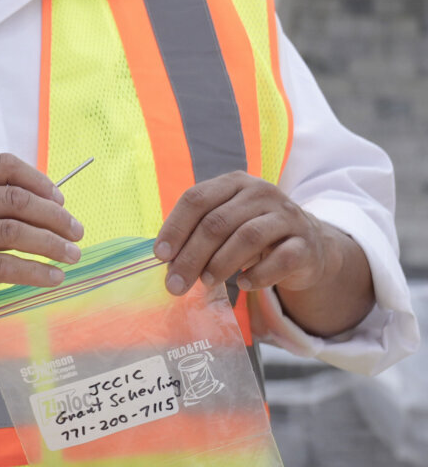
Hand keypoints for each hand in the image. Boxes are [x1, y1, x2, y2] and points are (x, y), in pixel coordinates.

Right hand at [0, 153, 84, 316]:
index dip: (39, 180)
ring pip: (15, 233)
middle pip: (17, 199)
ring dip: (52, 245)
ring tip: (72, 255)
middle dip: (55, 216)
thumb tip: (26, 202)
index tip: (58, 198)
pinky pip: (5, 267)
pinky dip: (35, 272)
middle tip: (76, 231)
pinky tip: (52, 278)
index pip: (3, 166)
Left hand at [155, 172, 349, 296]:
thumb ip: (197, 234)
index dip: (175, 228)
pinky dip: (259, 275)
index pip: (196, 199)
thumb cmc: (252, 233)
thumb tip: (168, 261)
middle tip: (175, 283)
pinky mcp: (306, 244)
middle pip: (217, 222)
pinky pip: (281, 259)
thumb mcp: (225, 223)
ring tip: (206, 282)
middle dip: (191, 256)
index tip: (160, 256)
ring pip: (247, 237)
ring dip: (221, 264)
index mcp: (234, 183)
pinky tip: (244, 283)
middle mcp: (262, 193)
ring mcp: (287, 216)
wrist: (307, 244)